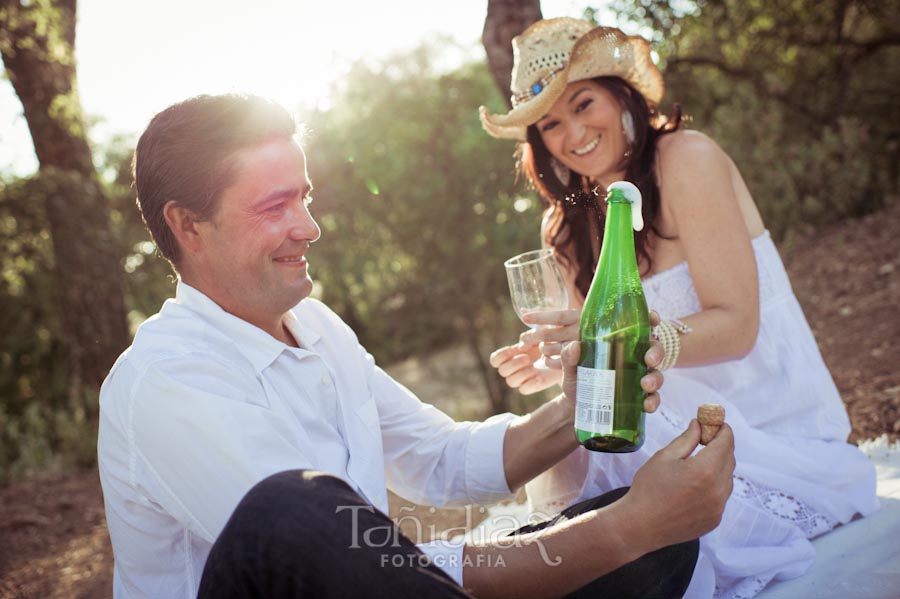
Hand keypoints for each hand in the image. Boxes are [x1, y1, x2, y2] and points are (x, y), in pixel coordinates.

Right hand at [489, 340, 561, 394]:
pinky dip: (530, 383)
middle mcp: (514, 368)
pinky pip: (523, 390)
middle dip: (513, 364)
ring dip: (521, 373)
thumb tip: (520, 348)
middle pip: (502, 371)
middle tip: (527, 357)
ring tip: (534, 367)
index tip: (512, 349)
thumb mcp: (539, 334)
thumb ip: (529, 337)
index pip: (495, 360)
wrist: (566, 353)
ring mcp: (523, 378)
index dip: (500, 356)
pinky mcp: (534, 386)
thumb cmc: (550, 340)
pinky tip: (540, 376)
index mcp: (511, 355)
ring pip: (511, 382)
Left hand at [558, 310, 664, 413]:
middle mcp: (633, 359)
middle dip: (657, 352)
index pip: (638, 328)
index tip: (653, 318)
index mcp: (619, 344)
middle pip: (654, 349)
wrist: (574, 410)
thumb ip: (569, 356)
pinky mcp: (638, 398)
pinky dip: (653, 401)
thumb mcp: (570, 368)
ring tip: (645, 385)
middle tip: (649, 359)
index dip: (650, 320)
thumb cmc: (576, 381)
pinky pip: (653, 397)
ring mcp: (638, 378)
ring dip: (655, 378)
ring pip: (656, 373)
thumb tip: (575, 345)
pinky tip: (647, 405)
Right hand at [621, 420, 735, 549]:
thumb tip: (699, 425)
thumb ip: (687, 439)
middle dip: (721, 447)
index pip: (726, 443)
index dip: (723, 430)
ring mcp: (718, 507)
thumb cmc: (649, 488)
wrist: (640, 525)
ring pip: (727, 479)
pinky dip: (714, 486)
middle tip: (706, 440)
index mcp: (705, 470)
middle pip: (729, 460)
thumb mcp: (665, 457)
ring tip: (698, 464)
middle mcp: (718, 489)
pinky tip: (695, 485)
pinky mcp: (715, 519)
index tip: (718, 424)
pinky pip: (721, 496)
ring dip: (718, 467)